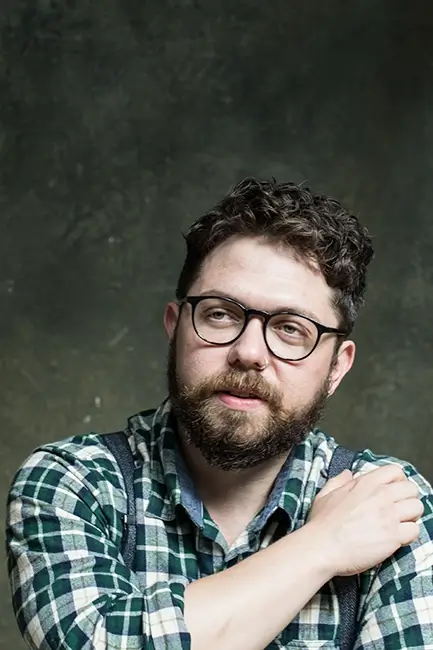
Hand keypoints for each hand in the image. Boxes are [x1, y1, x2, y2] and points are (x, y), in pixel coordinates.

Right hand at [307, 464, 423, 575]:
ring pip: (417, 508)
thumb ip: (339, 481)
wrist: (322, 547)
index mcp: (366, 482)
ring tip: (398, 525)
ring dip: (410, 517)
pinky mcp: (393, 536)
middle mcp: (381, 495)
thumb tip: (347, 474)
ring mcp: (389, 515)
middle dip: (407, 499)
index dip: (398, 482)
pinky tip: (396, 539)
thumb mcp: (326, 494)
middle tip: (398, 511)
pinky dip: (408, 535)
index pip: (396, 471)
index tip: (392, 492)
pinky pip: (415, 530)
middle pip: (412, 489)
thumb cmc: (322, 523)